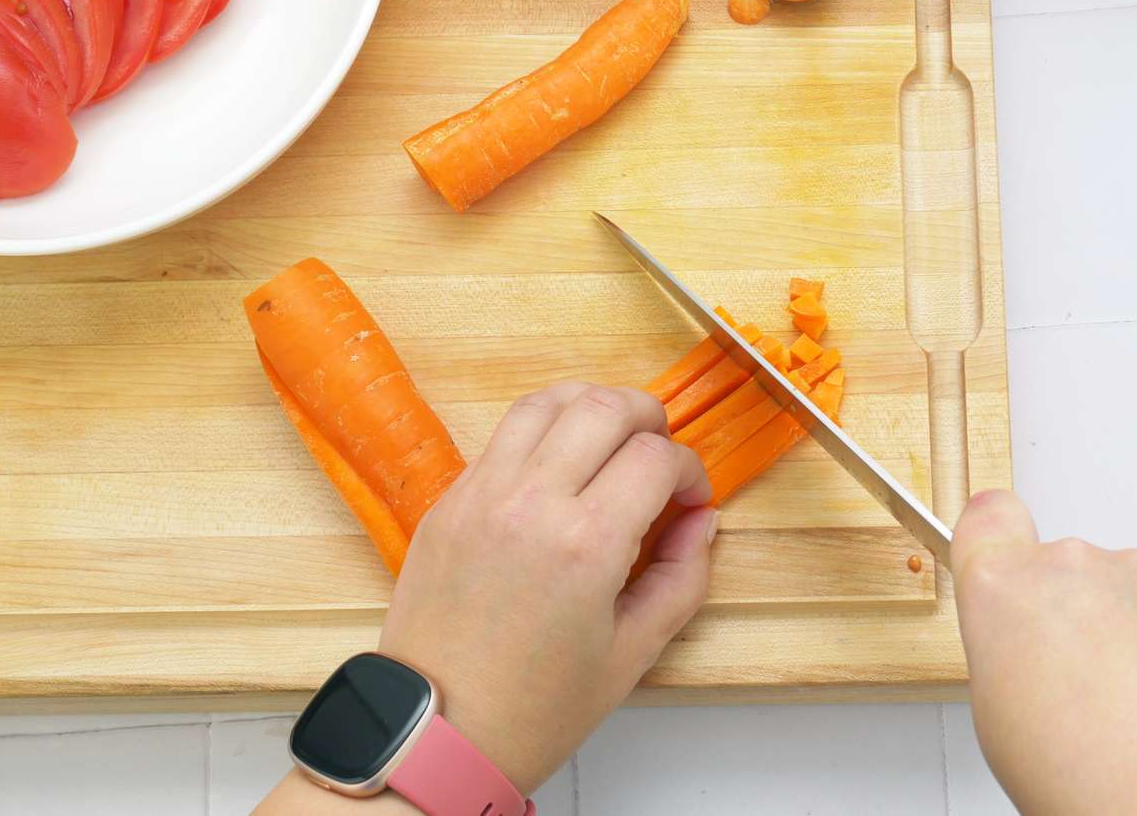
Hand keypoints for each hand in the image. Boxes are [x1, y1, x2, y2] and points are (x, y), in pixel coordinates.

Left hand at [378, 382, 715, 793]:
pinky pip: (503, 435)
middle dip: (650, 418)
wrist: (435, 734)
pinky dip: (543, 431)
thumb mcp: (633, 653)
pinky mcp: (448, 499)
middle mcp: (531, 502)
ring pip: (548, 401)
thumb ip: (683, 578)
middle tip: (660, 454)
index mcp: (586, 543)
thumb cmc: (534, 707)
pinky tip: (560, 463)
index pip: (657, 458)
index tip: (691, 499)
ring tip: (611, 439)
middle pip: (606, 406)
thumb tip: (701, 521)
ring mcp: (481, 494)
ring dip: (592, 407)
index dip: (690, 470)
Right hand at [952, 490, 1136, 814]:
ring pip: (1134, 593)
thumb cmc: (1083, 763)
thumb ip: (1013, 649)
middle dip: (1082, 618)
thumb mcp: (1000, 711)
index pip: (989, 519)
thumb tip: (1038, 655)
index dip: (1000, 532)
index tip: (1007, 547)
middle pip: (1069, 574)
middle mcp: (1068, 564)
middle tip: (1092, 688)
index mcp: (1003, 588)